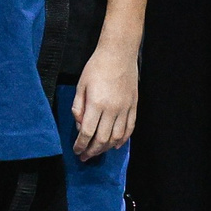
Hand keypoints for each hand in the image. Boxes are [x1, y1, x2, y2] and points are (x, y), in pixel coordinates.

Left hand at [70, 44, 138, 159]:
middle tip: (84, 157)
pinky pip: (130, 128)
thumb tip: (79, 126)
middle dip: (92, 151)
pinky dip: (123, 140)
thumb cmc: (96, 67)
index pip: (87, 132)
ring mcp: (125, 109)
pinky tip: (116, 145)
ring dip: (106, 148)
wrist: (119, 54)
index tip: (76, 150)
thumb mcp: (80, 86)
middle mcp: (112, 109)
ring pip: (117, 137)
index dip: (80, 145)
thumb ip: (78, 107)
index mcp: (96, 104)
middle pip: (102, 139)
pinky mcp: (134, 106)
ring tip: (98, 152)